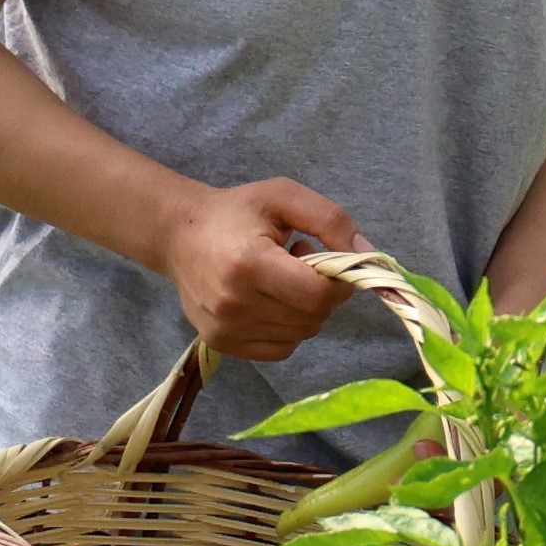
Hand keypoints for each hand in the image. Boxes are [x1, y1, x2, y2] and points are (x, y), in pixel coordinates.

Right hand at [162, 177, 364, 358]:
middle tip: (302, 264)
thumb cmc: (235, 212)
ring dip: (305, 310)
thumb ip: (330, 220)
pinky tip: (271, 300)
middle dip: (322, 293)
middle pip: (312, 317)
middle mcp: (233, 302)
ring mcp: (224, 327)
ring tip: (282, 278)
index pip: (318, 295)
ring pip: (300, 334)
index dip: (340, 283)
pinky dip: (288, 328)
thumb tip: (366, 254)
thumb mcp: (283, 197)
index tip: (334, 263)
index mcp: (248, 262)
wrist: (178, 234)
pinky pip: (281, 348)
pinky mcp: (221, 343)